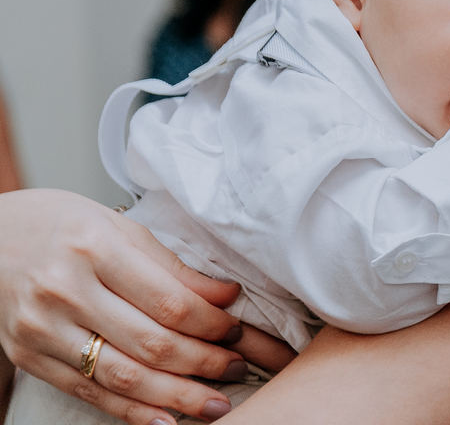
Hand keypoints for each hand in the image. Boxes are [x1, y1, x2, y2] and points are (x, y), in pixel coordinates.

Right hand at [0, 189, 249, 424]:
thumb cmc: (64, 226)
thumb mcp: (120, 228)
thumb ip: (172, 267)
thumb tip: (226, 297)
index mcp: (95, 248)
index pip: (168, 301)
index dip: (211, 323)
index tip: (238, 331)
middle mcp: (64, 290)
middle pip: (149, 343)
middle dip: (203, 362)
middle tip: (239, 368)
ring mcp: (41, 329)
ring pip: (122, 376)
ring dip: (176, 397)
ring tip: (215, 404)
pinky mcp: (28, 357)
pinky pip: (88, 392)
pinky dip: (131, 411)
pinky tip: (166, 419)